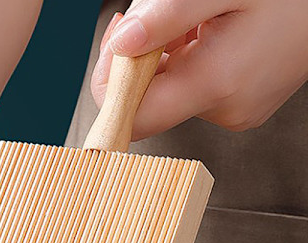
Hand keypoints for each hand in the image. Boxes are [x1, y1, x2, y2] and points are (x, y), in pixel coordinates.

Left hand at [92, 0, 307, 138]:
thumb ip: (166, 17)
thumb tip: (121, 44)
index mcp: (216, 84)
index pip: (133, 118)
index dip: (112, 86)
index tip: (117, 46)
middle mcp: (225, 109)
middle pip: (149, 101)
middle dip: (139, 58)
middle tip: (153, 12)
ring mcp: (235, 111)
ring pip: (170, 91)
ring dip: (164, 54)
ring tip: (195, 17)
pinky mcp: (242, 105)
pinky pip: (193, 87)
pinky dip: (186, 59)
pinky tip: (208, 30)